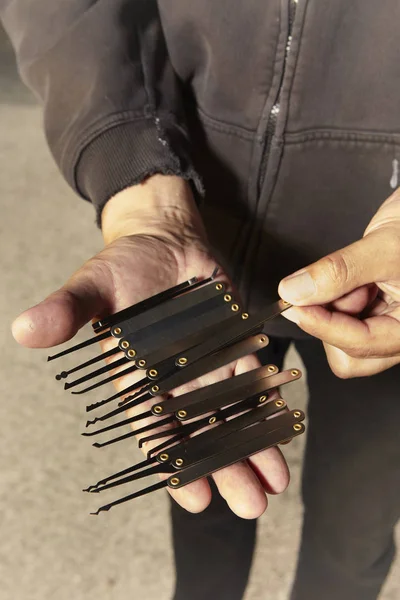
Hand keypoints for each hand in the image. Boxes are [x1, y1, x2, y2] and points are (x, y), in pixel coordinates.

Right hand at [12, 175, 288, 517]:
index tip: (196, 498)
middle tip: (250, 504)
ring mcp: (207, 363)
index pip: (155, 429)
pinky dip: (267, 406)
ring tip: (274, 485)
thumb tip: (23, 328)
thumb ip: (66, 309)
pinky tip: (283, 433)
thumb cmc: (123, 262)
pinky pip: (253, 379)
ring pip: (231, 413)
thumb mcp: (92, 284)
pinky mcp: (234, 344)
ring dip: (252, 447)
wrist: (163, 238)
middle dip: (224, 467)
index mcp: (137, 378)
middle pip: (201, 432)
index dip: (175, 464)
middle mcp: (174, 379)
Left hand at [278, 189, 399, 377]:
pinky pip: (346, 319)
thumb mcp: (386, 246)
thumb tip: (295, 291)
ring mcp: (390, 324)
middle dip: (331, 321)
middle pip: (352, 354)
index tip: (293, 304)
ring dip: (335, 308)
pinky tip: (355, 278)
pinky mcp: (376, 312)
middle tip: (328, 286)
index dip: (323, 325)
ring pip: (345, 339)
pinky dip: (339, 298)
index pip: (361, 344)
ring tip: (354, 276)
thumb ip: (339, 272)